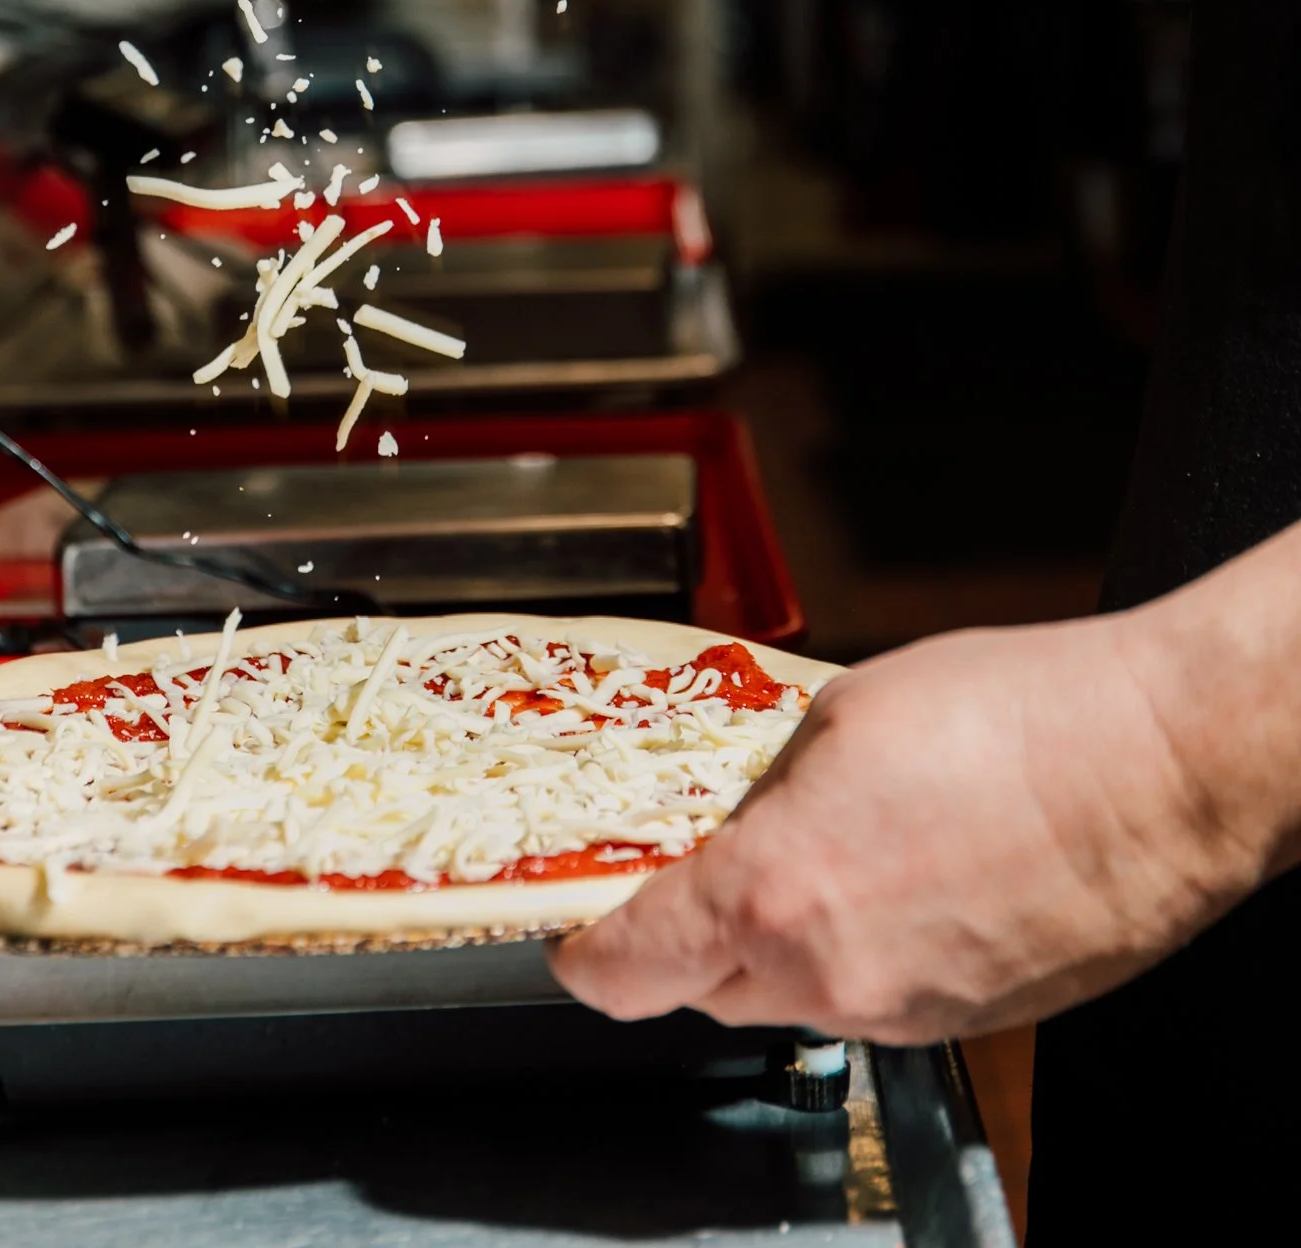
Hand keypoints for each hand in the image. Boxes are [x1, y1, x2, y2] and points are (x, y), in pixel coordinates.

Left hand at [550, 612, 1275, 1042]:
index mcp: (773, 891)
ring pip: (790, 993)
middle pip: (702, 986)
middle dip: (688, 928)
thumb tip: (734, 811)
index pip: (625, 969)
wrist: (1159, 767)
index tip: (571, 928)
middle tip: (710, 852)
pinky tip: (907, 867)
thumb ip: (762, 781)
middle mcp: (829, 976)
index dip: (581, 951)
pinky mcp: (962, 1020)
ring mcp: (902, 1011)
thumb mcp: (841, 710)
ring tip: (840, 838)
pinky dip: (863, 946)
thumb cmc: (1019, 720)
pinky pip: (872, 996)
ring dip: (785, 934)